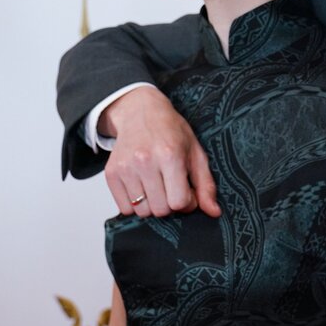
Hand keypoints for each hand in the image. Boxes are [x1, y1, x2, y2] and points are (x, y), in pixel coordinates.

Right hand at [100, 86, 218, 217]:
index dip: (187, 201)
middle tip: (171, 187)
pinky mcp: (111, 173)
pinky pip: (124, 208)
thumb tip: (214, 212)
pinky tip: (142, 187)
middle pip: (160, 210)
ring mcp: (125, 168)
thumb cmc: (171, 132)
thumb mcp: (196, 153)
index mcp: (170, 156)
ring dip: (152, 205)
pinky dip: (134, 205)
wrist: (140, 113)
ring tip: (156, 185)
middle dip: (169, 204)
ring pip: (142, 211)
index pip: (179, 202)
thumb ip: (206, 184)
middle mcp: (145, 161)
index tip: (186, 190)